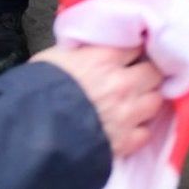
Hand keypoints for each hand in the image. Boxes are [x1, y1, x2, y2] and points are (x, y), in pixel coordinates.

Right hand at [33, 42, 166, 157]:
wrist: (32, 133)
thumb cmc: (36, 91)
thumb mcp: (54, 58)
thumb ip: (80, 52)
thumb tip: (88, 49)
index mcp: (105, 59)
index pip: (137, 46)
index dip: (134, 51)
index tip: (131, 55)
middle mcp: (123, 84)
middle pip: (154, 72)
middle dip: (146, 74)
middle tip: (137, 78)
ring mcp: (127, 114)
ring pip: (156, 101)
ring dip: (147, 100)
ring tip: (136, 102)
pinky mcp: (125, 141)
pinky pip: (146, 133)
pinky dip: (139, 130)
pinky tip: (129, 127)